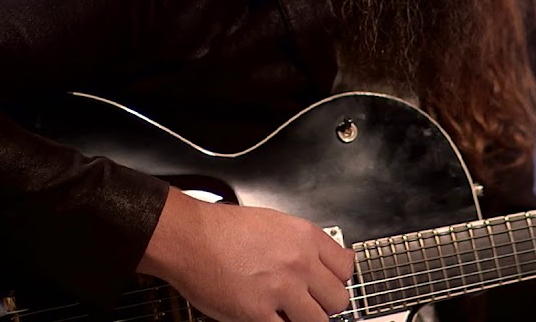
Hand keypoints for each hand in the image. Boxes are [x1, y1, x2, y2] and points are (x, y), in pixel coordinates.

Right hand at [139, 186, 355, 321]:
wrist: (189, 237)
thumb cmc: (222, 229)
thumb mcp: (274, 223)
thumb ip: (301, 243)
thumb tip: (321, 258)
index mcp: (305, 237)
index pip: (346, 268)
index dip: (336, 280)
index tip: (327, 285)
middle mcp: (299, 263)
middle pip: (338, 299)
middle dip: (323, 304)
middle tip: (307, 303)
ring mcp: (281, 289)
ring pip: (318, 321)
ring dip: (304, 319)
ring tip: (288, 313)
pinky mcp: (258, 313)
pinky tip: (268, 317)